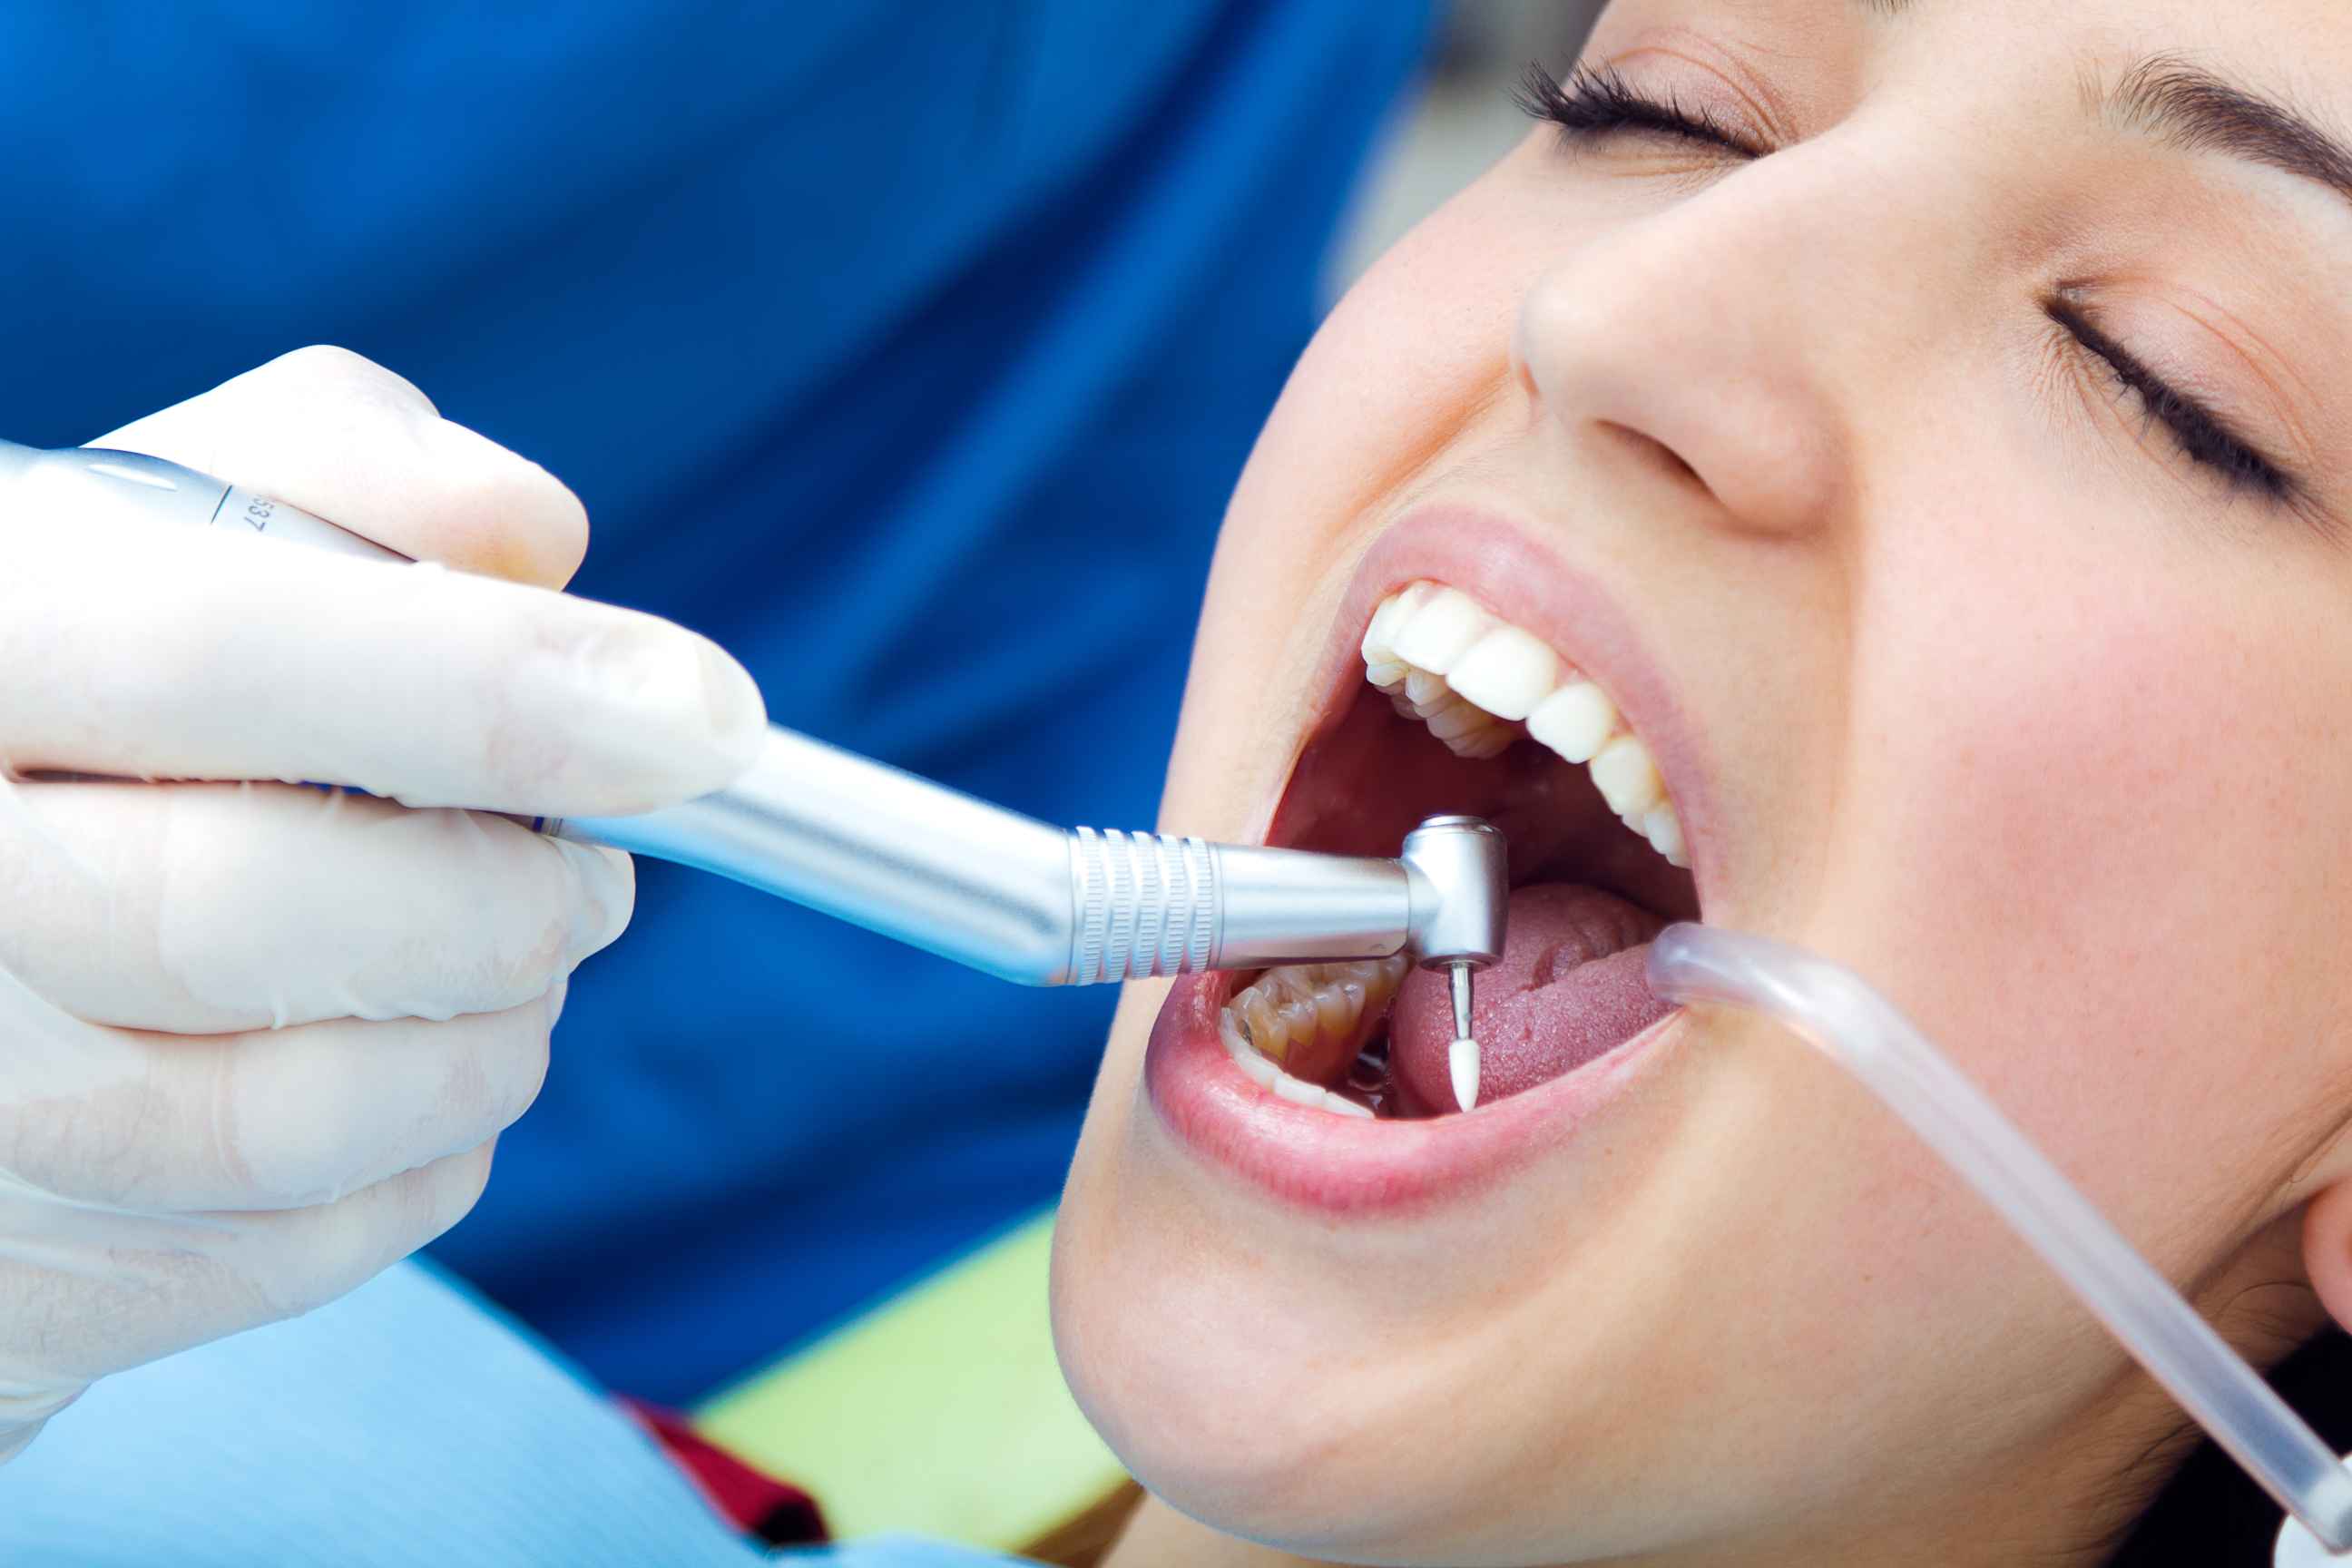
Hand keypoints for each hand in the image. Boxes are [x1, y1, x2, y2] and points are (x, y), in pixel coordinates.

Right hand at [0, 347, 765, 1459]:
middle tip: (596, 879)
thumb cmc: (77, 711)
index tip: (698, 722)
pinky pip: (296, 1248)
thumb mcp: (160, 529)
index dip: (485, 689)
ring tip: (516, 967)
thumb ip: (338, 477)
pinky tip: (417, 1070)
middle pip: (251, 911)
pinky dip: (425, 1157)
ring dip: (484, 1042)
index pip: (208, 654)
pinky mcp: (24, 1278)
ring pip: (287, 1119)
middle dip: (501, 901)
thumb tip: (536, 541)